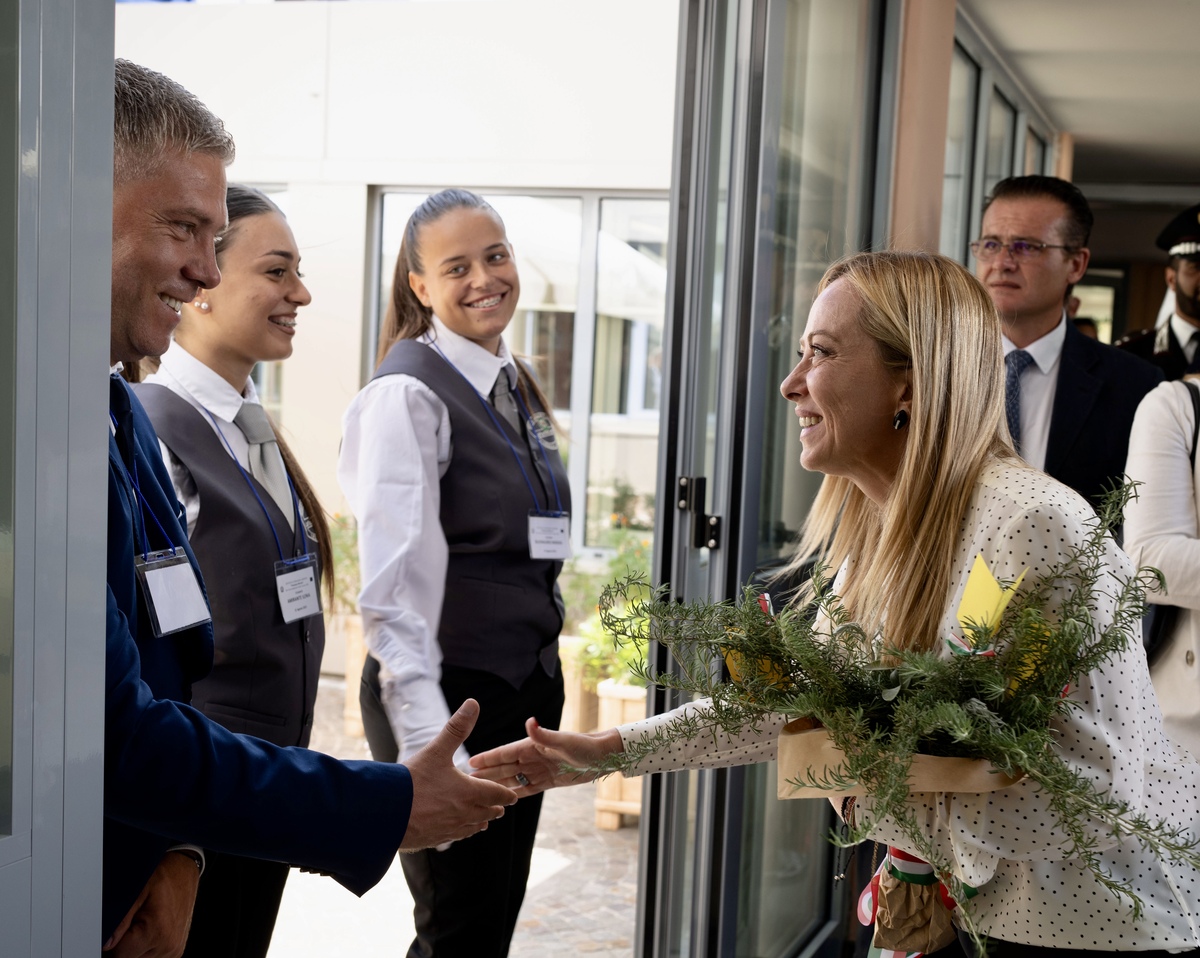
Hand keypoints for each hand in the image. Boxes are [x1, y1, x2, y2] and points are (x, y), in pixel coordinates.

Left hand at [102, 851, 199, 956]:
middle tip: (133, 920)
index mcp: (158, 931)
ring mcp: (174, 949)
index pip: (120, 954)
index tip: (121, 925)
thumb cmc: (163, 877)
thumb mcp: (137, 892)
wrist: (184, 871)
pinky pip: (151, 957)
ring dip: (136, 946)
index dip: (114, 942)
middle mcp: (168, 944)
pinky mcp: (176, 950)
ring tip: (143, 923)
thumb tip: (107, 944)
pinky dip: (146, 946)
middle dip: (125, 944)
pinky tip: (151, 929)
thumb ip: (121, 920)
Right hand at [400, 698, 517, 849]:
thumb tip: (473, 703)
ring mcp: (450, 829)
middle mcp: (464, 813)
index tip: (513, 796)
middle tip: (500, 806)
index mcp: (469, 792)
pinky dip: (463, 831)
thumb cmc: (411, 781)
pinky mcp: (435, 839)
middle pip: (488, 813)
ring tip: (483, 819)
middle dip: (495, 807)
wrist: (385, 813)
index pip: (497, 795)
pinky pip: (456, 836)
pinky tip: (458, 829)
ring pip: (474, 827)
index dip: (506, 794)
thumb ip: (456, 728)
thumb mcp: (436, 750)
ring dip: (480, 820)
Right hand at [468, 717, 624, 795]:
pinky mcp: (548, 781)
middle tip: (465, 781)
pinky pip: (527, 789)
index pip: (505, 753)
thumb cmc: (584, 746)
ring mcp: (539, 769)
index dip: (488, 758)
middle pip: (505, 767)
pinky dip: (515, 793)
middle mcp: (533, 757)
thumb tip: (529, 721)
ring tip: (479, 792)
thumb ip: (543, 735)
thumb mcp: (563, 741)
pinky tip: (503, 800)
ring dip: (497, 784)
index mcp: (533, 745)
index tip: (470, 762)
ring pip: (513, 779)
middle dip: (486, 773)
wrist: (603, 757)